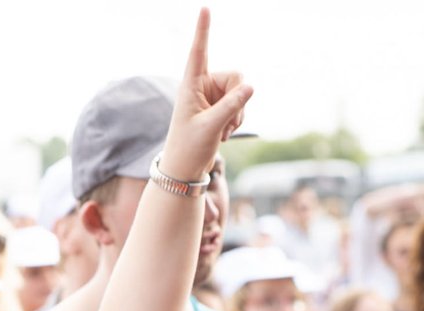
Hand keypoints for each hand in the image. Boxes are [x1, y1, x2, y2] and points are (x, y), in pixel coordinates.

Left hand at [161, 8, 252, 180]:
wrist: (185, 168)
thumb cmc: (189, 147)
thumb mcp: (210, 127)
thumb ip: (231, 106)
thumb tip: (251, 85)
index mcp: (190, 86)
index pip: (198, 52)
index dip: (202, 30)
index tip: (204, 8)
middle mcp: (202, 86)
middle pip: (237, 77)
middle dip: (239, 99)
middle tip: (225, 122)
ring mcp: (212, 96)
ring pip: (242, 93)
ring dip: (238, 114)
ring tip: (220, 131)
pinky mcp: (221, 107)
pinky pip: (242, 105)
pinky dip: (237, 121)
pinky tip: (223, 134)